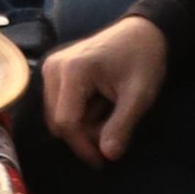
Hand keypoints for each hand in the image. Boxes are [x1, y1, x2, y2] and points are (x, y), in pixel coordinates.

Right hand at [42, 14, 169, 164]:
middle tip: (112, 133)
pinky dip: (77, 113)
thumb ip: (122, 126)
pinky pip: (58, 105)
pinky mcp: (54, 70)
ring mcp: (51, 67)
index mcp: (73, 71)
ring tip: (108, 115)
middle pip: (58, 121)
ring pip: (56, 116)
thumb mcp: (139, 96)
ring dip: (81, 125)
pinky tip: (98, 105)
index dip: (83, 147)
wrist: (141, 32)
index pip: (67, 122)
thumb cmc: (143, 60)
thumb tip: (107, 156)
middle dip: (83, 136)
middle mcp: (54, 67)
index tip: (105, 161)